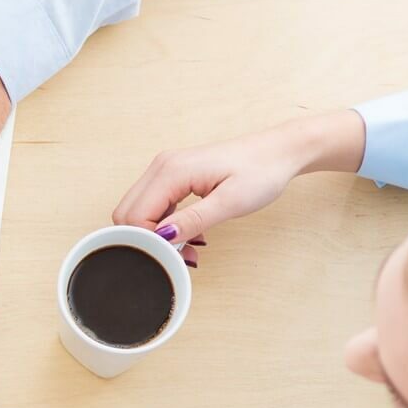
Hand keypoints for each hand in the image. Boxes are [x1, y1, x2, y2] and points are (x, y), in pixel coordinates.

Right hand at [112, 110, 367, 266]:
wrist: (280, 151)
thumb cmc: (262, 171)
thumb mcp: (231, 202)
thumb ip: (192, 220)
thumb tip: (162, 237)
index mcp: (171, 171)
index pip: (135, 216)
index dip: (148, 242)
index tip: (173, 256)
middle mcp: (162, 167)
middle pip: (127, 214)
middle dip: (147, 240)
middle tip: (178, 255)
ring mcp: (165, 170)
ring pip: (137, 211)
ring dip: (155, 235)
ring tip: (186, 248)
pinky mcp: (172, 175)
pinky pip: (152, 206)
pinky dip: (163, 226)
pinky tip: (187, 235)